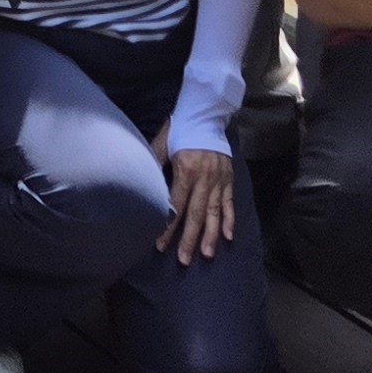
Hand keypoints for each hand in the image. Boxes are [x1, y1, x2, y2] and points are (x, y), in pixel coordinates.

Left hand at [153, 133, 235, 264]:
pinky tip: (228, 236)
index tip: (161, 245)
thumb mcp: (163, 142)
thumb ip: (153, 162)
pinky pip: (229, 202)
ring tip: (207, 254)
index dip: (168, 226)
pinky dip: (229, 219)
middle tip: (184, 260)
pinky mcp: (229, 178)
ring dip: (211, 235)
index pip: (176, 205)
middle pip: (196, 214)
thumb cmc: (181, 128)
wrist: (206, 113)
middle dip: (189, 239)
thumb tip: (142, 182)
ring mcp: (219, 179)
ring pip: (214, 212)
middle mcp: (204, 178)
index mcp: (186, 170)